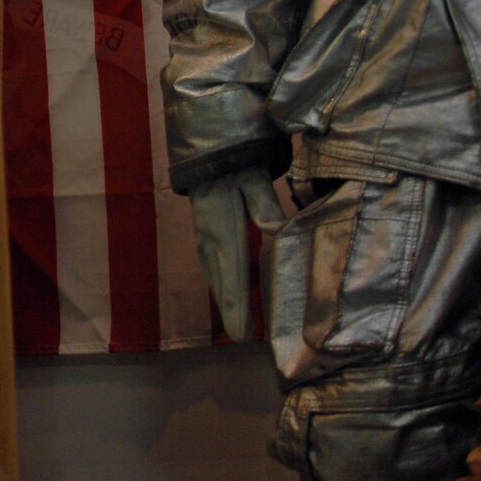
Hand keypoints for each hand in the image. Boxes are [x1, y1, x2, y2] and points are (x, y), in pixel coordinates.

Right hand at [188, 165, 287, 340]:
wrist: (206, 143)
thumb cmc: (234, 158)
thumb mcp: (254, 177)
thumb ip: (264, 205)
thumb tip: (277, 233)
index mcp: (222, 225)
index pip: (231, 273)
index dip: (237, 306)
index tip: (243, 333)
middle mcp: (209, 235)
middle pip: (220, 280)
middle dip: (231, 310)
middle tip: (242, 337)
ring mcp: (203, 233)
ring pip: (213, 273)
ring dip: (224, 298)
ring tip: (236, 322)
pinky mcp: (204, 229)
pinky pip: (211, 264)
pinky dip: (220, 282)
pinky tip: (226, 290)